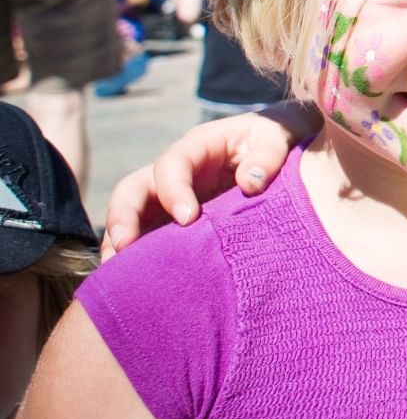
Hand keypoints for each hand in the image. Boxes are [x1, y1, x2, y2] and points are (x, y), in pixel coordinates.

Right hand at [101, 102, 312, 259]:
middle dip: (124, 216)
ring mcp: (169, 195)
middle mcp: (175, 170)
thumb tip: (250, 184)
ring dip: (118, 242)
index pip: (172, 163)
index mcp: (199, 146)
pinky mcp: (173, 218)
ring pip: (131, 215)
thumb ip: (267, 157)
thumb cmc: (274, 138)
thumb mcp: (276, 136)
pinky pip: (146, 235)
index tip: (187, 219)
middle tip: (125, 247)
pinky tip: (132, 282)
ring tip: (115, 275)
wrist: (278, 141)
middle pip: (134, 189)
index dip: (173, 190)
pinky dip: (135, 256)